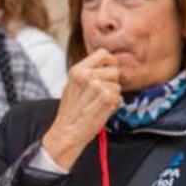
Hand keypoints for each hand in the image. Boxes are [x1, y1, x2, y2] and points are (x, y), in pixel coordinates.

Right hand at [41, 50, 121, 169]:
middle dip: (112, 82)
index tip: (108, 72)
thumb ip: (88, 73)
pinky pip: (119, 97)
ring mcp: (96, 87)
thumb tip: (107, 65)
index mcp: (76, 70)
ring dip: (112, 95)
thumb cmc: (71, 112)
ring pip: (117, 85)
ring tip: (97, 104)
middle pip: (114, 70)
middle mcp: (86, 76)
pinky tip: (101, 110)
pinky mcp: (106, 98)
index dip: (110, 62)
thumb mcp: (72, 86)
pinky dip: (114, 105)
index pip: (103, 53)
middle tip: (99, 95)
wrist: (66, 132)